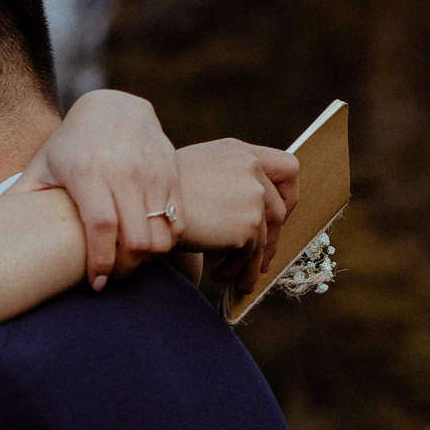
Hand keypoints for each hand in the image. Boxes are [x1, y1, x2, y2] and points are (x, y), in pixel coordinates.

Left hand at [17, 90, 181, 291]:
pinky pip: (177, 221)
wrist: (115, 107)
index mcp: (88, 172)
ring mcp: (151, 171)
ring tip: (130, 261)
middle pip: (135, 239)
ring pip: (160, 234)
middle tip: (113, 277)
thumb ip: (19, 195)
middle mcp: (123, 171)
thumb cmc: (71, 144)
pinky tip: (148, 243)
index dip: (100, 262)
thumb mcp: (43, 165)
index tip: (97, 284)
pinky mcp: (172, 172)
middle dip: (125, 269)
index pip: (101, 228)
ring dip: (147, 258)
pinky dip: (166, 240)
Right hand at [171, 138, 297, 303]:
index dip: (288, 195)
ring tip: (236, 278)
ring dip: (251, 263)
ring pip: (265, 237)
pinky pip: (250, 255)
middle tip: (260, 258)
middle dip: (271, 239)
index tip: (277, 215)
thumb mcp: (195, 170)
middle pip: (280, 209)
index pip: (288, 168)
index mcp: (240, 151)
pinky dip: (237, 270)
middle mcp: (251, 167)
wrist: (141, 205)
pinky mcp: (247, 224)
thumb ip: (226, 179)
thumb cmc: (155, 192)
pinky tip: (218, 275)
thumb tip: (247, 210)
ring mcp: (252, 195)